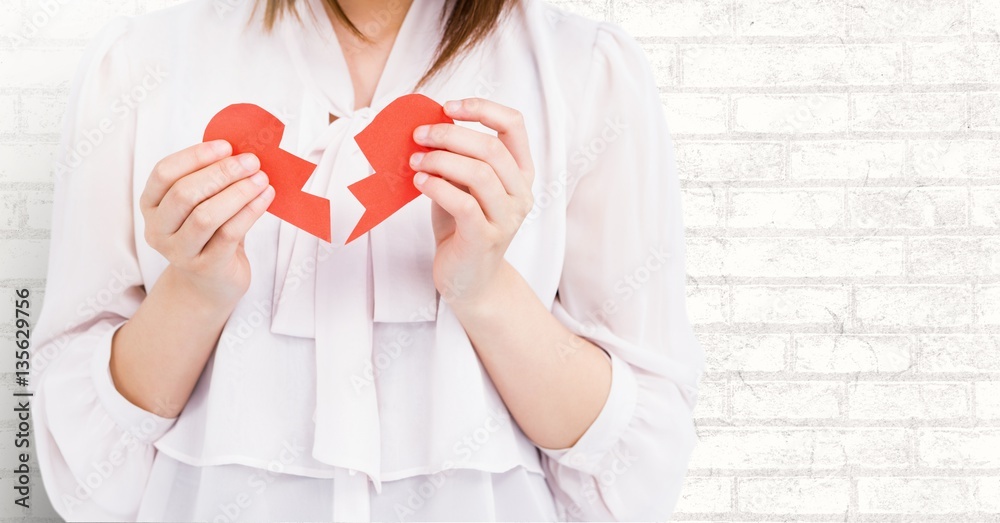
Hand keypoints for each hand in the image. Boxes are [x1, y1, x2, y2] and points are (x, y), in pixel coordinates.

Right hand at [139, 140, 273, 307]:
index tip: (227, 146)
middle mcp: (158, 229)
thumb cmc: (209, 234)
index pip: (164, 173)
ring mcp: (179, 252)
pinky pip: (229, 234)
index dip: (196, 156)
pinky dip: (250, 212)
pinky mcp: (206, 267)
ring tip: (262, 179)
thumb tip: (240, 150)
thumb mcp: (202, 204)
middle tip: (251, 161)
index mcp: (151, 205)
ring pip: (206, 215)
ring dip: (238, 192)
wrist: (210, 283)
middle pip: (184, 193)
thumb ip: (211, 179)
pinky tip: (266, 198)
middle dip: (222, 173)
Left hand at [409, 98, 534, 308]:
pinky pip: (463, 204)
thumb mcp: (464, 185)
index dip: (483, 108)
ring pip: (479, 174)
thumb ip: (457, 157)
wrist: (470, 279)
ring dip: (440, 161)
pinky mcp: (485, 239)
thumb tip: (430, 124)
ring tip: (414, 162)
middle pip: (491, 148)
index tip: (449, 107)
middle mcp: (521, 194)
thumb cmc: (464, 226)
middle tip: (419, 135)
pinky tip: (419, 183)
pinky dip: (437, 187)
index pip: (514, 125)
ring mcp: (507, 218)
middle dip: (450, 135)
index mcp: (521, 172)